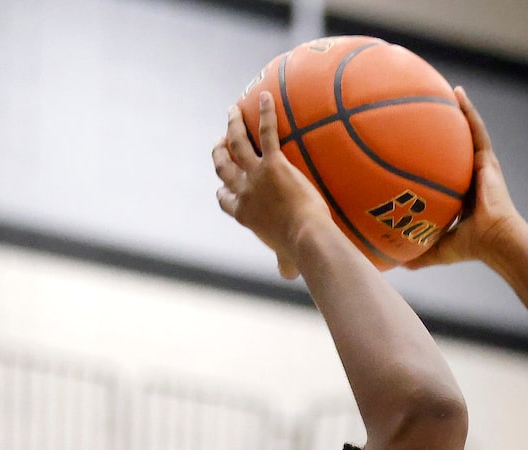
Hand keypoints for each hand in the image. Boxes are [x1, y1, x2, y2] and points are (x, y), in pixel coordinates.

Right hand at [214, 93, 334, 279]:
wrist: (308, 240)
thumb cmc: (300, 252)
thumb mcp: (286, 260)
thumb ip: (284, 264)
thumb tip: (287, 275)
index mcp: (243, 214)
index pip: (223, 199)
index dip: (222, 189)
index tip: (222, 184)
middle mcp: (244, 192)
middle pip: (223, 166)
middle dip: (219, 152)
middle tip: (221, 140)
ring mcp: (257, 176)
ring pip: (237, 143)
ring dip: (233, 125)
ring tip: (233, 111)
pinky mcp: (275, 164)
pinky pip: (267, 133)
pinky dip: (265, 113)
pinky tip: (267, 97)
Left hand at [409, 88, 522, 268]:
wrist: (498, 241)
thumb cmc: (473, 248)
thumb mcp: (440, 249)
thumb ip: (419, 253)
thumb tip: (396, 264)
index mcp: (461, 195)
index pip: (444, 172)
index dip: (432, 159)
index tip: (414, 146)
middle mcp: (471, 177)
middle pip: (453, 147)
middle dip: (441, 130)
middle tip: (423, 112)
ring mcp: (481, 166)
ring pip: (466, 132)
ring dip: (456, 111)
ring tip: (442, 90)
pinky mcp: (488, 159)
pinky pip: (476, 129)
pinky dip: (468, 110)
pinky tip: (456, 92)